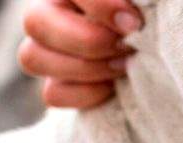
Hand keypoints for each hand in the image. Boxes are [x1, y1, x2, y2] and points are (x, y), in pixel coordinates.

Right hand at [19, 0, 142, 107]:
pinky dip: (86, 94)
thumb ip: (131, 3)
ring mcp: (44, 51)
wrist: (150, 46)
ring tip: (124, 65)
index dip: (100, 7)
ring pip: (33, 58)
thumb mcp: (135, 3)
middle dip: (88, 40)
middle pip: (34, 22)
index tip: (134, 23)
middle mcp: (47, 13)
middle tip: (126, 46)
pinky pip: (53, 94)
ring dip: (86, 68)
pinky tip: (113, 86)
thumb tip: (128, 20)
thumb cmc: (140, 18)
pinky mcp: (55, 85)